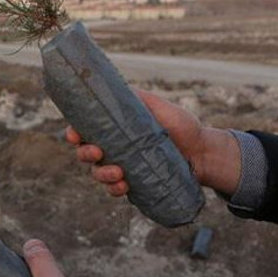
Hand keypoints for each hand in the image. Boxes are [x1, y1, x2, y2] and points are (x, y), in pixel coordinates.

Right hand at [65, 89, 239, 196]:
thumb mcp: (160, 106)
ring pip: (97, 173)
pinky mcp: (132, 183)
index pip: (85, 130)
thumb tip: (116, 87)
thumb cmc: (182, 126)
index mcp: (114, 128)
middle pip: (85, 153)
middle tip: (97, 152)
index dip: (73, 133)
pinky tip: (124, 187)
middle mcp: (113, 148)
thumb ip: (139, 98)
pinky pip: (114, 190)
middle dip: (85, 154)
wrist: (204, 152)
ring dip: (101, 174)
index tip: (74, 135)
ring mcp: (121, 166)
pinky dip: (115, 190)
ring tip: (118, 174)